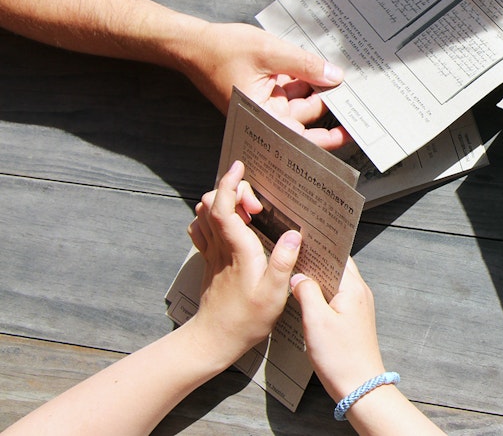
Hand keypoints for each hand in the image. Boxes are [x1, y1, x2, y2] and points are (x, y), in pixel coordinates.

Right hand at [183, 22, 350, 150]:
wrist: (192, 44)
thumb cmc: (222, 51)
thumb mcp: (270, 52)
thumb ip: (305, 64)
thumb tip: (335, 76)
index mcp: (263, 116)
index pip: (301, 137)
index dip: (328, 138)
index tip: (350, 133)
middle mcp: (265, 115)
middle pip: (305, 118)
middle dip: (328, 106)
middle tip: (354, 96)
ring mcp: (265, 104)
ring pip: (301, 102)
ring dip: (317, 88)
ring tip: (340, 73)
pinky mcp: (265, 92)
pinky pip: (291, 90)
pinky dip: (303, 79)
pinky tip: (319, 66)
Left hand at [186, 160, 301, 363]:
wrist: (214, 340)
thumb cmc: (245, 320)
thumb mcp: (273, 293)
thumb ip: (283, 261)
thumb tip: (295, 234)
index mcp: (237, 250)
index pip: (224, 206)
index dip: (229, 184)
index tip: (240, 168)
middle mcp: (220, 247)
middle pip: (211, 204)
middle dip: (230, 191)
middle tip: (255, 204)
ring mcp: (211, 254)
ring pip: (203, 215)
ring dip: (220, 202)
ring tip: (244, 209)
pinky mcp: (210, 261)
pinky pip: (201, 230)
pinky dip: (210, 218)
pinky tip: (228, 225)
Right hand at [291, 260, 385, 401]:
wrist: (360, 386)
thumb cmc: (340, 357)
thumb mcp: (316, 321)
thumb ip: (306, 292)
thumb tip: (298, 277)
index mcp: (353, 287)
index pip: (337, 255)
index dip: (318, 247)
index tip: (300, 241)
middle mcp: (359, 293)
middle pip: (336, 267)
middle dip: (315, 262)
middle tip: (292, 258)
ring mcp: (358, 306)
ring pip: (335, 283)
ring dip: (317, 280)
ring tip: (295, 277)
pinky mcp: (353, 319)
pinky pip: (336, 298)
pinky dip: (321, 296)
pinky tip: (305, 301)